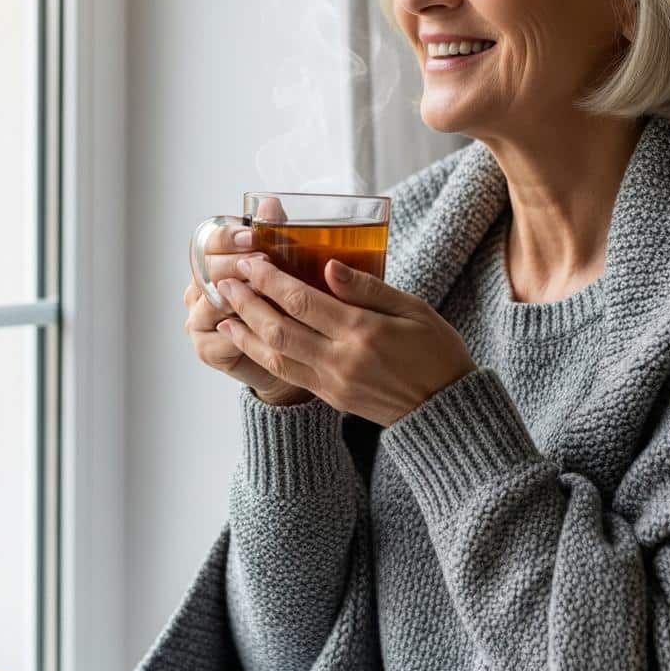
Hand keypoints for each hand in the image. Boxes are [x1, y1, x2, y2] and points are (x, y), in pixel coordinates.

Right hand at [183, 198, 313, 406]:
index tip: (251, 236)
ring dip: (241, 296)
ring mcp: (198, 319)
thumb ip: (273, 235)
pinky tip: (263, 326)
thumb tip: (270, 203)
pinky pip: (219, 339)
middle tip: (264, 261)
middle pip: (207, 270)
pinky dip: (242, 332)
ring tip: (267, 290)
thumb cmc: (285, 304)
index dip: (228, 237)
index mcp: (212, 263)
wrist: (290, 351)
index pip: (208, 242)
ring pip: (212, 303)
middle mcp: (198, 290)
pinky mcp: (206, 349)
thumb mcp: (285, 266)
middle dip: (236, 264)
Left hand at [214, 257, 476, 427]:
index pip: (302, 301)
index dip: (270, 280)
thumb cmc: (436, 351)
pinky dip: (263, 355)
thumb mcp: (414, 308)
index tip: (250, 261)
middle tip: (224, 282)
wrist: (446, 409)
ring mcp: (333, 383)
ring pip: (276, 356)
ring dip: (246, 332)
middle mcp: (342, 360)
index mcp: (363, 332)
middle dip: (247, 303)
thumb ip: (368, 287)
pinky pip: (288, 374)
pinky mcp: (332, 398)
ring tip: (223, 312)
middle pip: (279, 328)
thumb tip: (327, 266)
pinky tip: (250, 340)